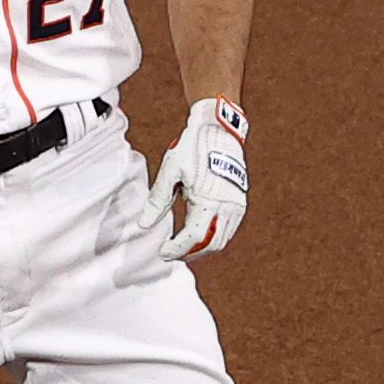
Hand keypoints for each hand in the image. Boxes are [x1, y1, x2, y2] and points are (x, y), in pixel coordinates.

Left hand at [147, 98, 250, 259]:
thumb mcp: (170, 172)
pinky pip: (228, 230)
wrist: (219, 130)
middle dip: (189, 253)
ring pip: (221, 241)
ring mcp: (236, 206)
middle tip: (170, 252)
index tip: (162, 253)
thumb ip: (157, 200)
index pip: (194, 238)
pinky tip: (197, 233)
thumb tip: (144, 225)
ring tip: (182, 245)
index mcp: (208, 200)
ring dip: (202, 248)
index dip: (176, 249)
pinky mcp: (239, 202)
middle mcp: (227, 207)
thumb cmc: (192, 148)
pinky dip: (213, 237)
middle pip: (210, 245)